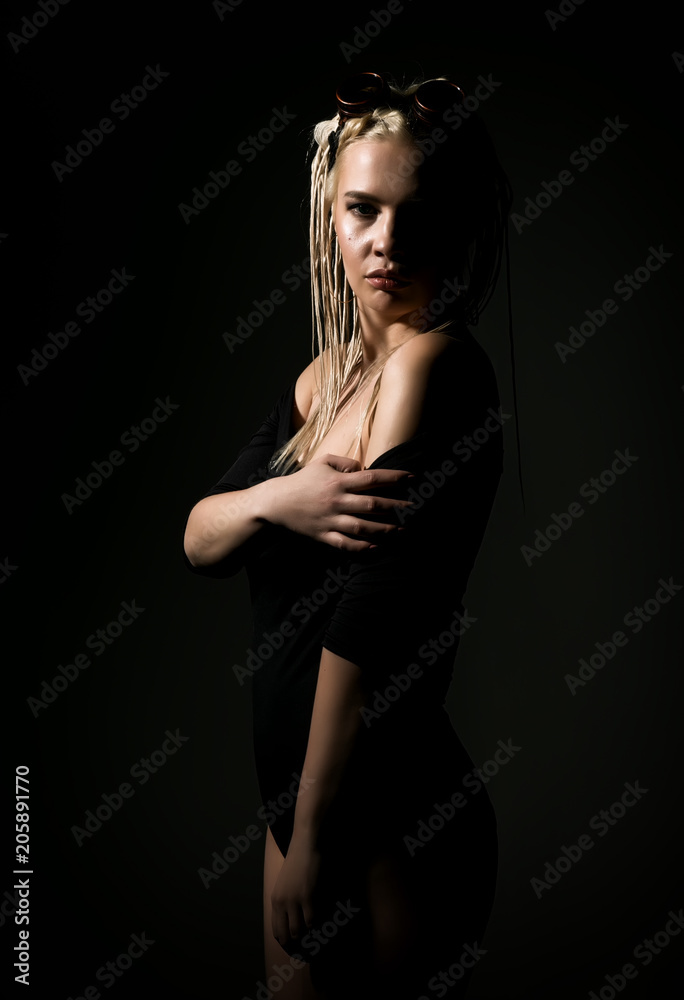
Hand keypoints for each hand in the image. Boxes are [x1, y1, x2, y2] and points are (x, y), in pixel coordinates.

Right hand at [261, 453, 414, 551]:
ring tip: (402, 530)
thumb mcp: (321, 462)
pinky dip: (361, 547)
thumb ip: (345, 462)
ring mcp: (331, 520)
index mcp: (338, 482)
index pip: (372, 478)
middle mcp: (337, 501)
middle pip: (372, 504)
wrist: (276, 502)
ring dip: (385, 529)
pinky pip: (345, 544)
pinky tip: (376, 547)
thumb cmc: (301, 481)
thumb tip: (364, 469)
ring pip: (363, 526)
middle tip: (414, 508)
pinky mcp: (323, 535)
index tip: (412, 478)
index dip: (394, 478)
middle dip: (397, 506)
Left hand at [271, 833, 322, 959]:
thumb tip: (292, 916)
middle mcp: (282, 902)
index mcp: (275, 899)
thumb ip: (286, 899)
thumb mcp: (285, 882)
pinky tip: (321, 923)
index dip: (284, 940)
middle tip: (305, 946)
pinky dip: (316, 925)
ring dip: (307, 934)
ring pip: (299, 929)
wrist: (305, 844)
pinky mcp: (307, 897)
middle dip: (295, 943)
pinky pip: (311, 919)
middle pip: (286, 933)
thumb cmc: (297, 861)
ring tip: (314, 937)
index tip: (292, 946)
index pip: (276, 928)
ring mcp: (294, 900)